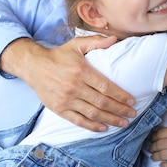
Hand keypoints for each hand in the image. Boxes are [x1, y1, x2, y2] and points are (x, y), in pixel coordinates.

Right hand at [0, 36, 135, 131]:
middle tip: (132, 114)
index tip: (132, 101)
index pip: (106, 87)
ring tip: (123, 123)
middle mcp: (74, 87)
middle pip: (102, 102)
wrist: (33, 66)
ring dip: (110, 119)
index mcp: (81, 71)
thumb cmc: (59, 55)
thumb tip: (115, 39)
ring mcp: (66, 100)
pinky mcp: (59, 109)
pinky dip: (91, 126)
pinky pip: (78, 121)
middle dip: (119, 110)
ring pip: (92, 113)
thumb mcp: (76, 45)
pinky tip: (103, 128)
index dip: (121, 96)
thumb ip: (96, 41)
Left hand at [149, 104, 166, 166]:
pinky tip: (162, 164)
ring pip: (163, 155)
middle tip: (150, 146)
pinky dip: (164, 166)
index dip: (154, 135)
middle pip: (159, 144)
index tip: (153, 136)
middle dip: (152, 145)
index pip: (161, 133)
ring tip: (153, 155)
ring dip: (155, 156)